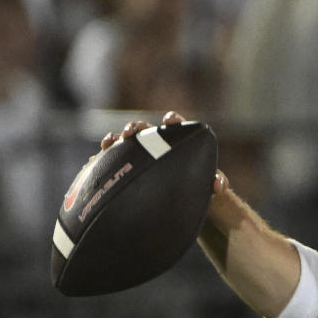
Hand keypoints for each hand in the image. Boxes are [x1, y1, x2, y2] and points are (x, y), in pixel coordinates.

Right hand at [100, 111, 229, 194]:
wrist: (181, 198)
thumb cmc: (197, 184)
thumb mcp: (208, 184)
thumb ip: (217, 181)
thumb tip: (218, 185)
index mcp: (178, 140)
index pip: (175, 124)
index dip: (172, 119)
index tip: (169, 120)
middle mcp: (157, 142)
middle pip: (146, 129)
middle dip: (137, 127)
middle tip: (131, 132)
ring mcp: (140, 151)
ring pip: (128, 139)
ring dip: (118, 137)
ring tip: (111, 141)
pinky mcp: (128, 162)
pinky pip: (115, 154)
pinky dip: (108, 150)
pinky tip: (99, 153)